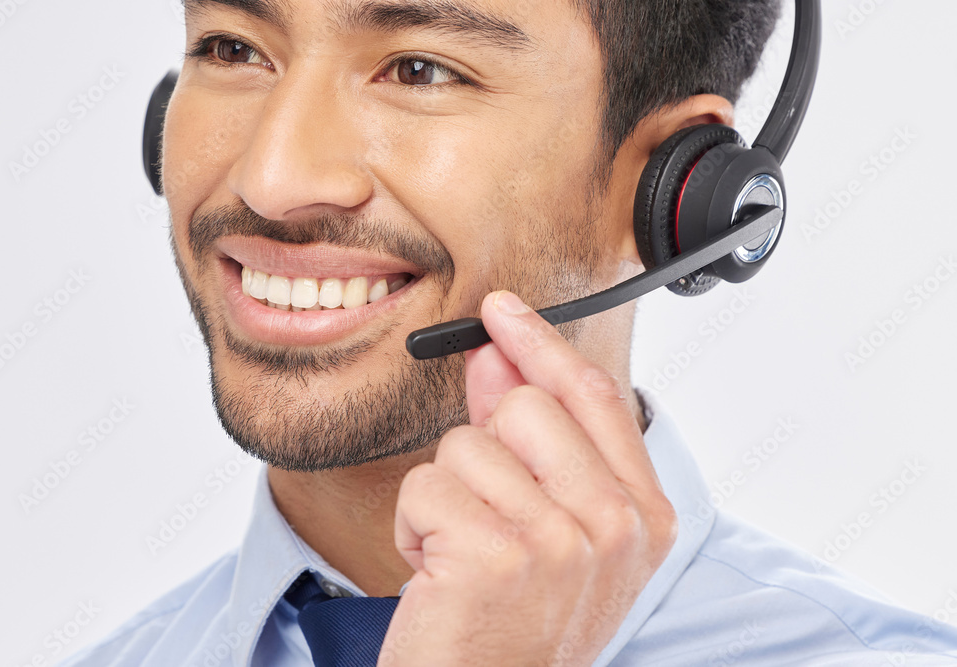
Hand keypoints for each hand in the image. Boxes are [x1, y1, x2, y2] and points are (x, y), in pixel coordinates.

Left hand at [378, 291, 677, 666]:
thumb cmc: (514, 622)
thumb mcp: (551, 528)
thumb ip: (532, 437)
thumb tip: (495, 355)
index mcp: (643, 516)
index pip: (591, 396)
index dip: (540, 343)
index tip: (501, 310)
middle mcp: (614, 527)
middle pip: (523, 407)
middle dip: (483, 447)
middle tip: (484, 510)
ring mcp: (559, 541)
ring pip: (466, 444)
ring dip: (445, 495)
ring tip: (464, 553)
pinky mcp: (493, 555)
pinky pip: (425, 484)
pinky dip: (413, 524)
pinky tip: (437, 571)